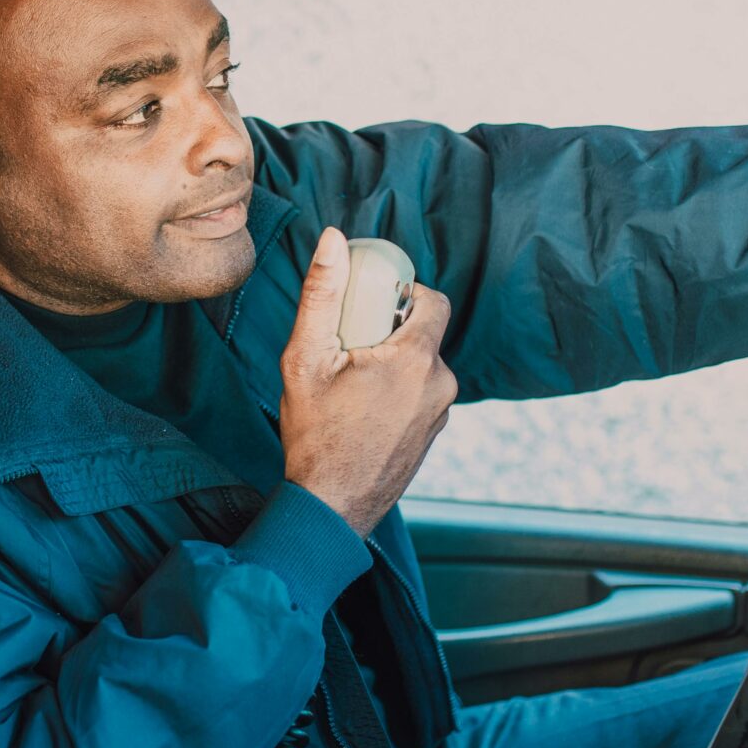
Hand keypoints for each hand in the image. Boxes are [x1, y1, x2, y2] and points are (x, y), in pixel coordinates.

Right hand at [278, 228, 457, 532]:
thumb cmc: (316, 436)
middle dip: (388, 331)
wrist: (331, 508)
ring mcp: (441, 413)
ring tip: (350, 385)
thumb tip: (334, 239)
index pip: (432, 300)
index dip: (402, 293)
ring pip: (420, 364)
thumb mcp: (306, 358)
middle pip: (423, 332)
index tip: (369, 305)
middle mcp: (441, 384)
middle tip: (348, 348)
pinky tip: (362, 411)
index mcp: (416, 359)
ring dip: (391, 363)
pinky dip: (396, 391)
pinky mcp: (433, 435)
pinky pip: (420, 394)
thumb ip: (322, 294)